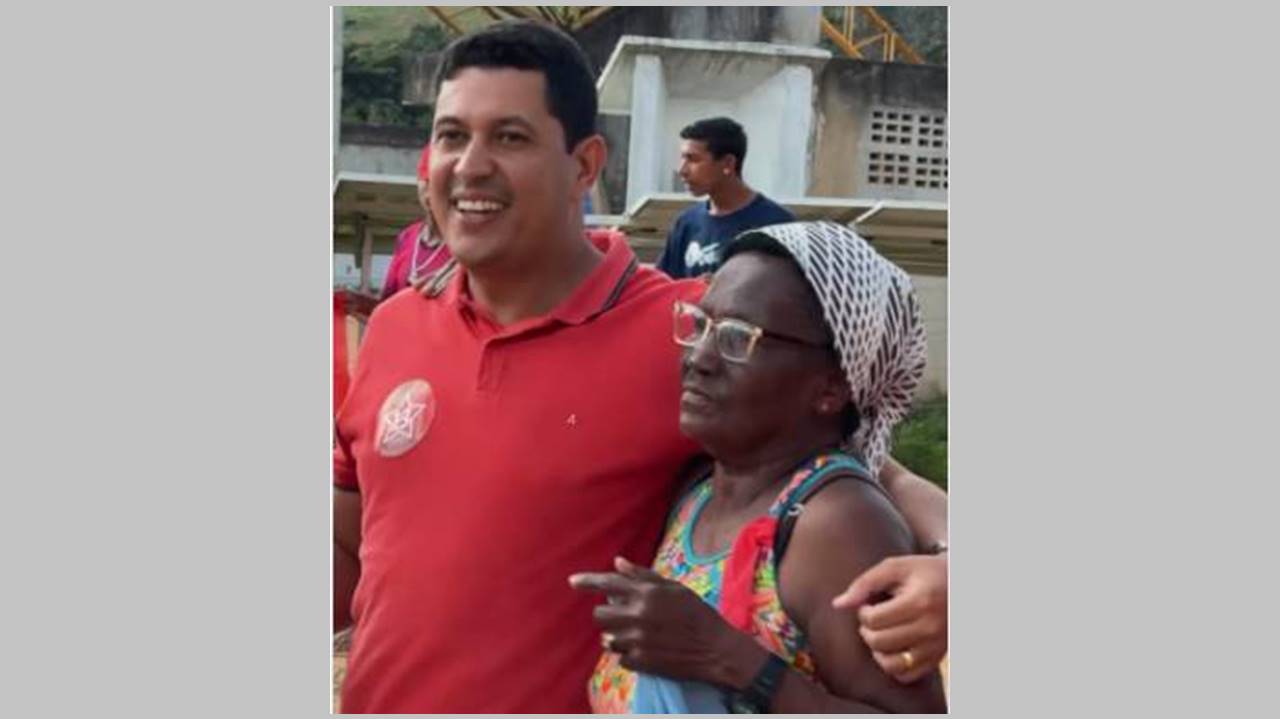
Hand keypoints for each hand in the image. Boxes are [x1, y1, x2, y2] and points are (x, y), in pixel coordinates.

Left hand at [569, 557, 754, 683]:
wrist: (715, 649)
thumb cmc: (697, 614)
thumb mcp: (674, 588)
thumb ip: (642, 576)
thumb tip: (617, 562)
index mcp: (647, 594)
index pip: (607, 584)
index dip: (587, 582)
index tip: (572, 581)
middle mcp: (638, 616)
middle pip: (599, 615)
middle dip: (607, 614)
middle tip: (624, 615)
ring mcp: (637, 641)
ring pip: (607, 638)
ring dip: (617, 635)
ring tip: (637, 633)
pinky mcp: (640, 662)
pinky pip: (619, 656)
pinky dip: (627, 652)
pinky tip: (645, 648)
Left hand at [831, 553, 946, 683]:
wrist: (962, 584)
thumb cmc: (924, 572)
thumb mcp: (895, 567)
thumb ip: (864, 583)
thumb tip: (838, 604)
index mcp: (919, 601)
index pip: (874, 619)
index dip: (862, 612)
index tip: (868, 604)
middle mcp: (930, 628)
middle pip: (880, 642)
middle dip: (866, 631)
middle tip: (872, 619)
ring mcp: (935, 646)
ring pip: (891, 664)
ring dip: (876, 651)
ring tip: (879, 634)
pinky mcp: (937, 658)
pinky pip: (907, 675)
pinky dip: (892, 666)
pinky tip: (891, 647)